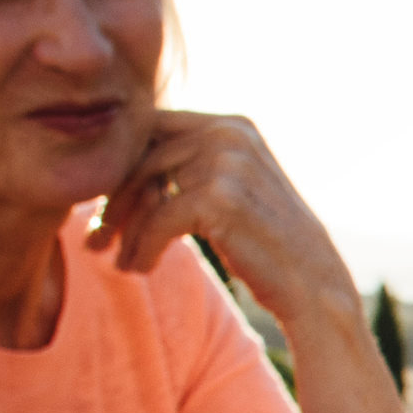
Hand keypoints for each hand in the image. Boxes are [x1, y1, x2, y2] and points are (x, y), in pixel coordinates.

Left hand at [88, 110, 359, 329]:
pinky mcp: (219, 198)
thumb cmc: (270, 246)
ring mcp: (227, 163)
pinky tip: (139, 269)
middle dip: (114, 202)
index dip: (122, 168)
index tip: (107, 209)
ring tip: (117, 260)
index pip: (151, 130)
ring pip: (145, 190)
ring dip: (125, 231)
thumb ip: (193, 163)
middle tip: (96, 240)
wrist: (316, 287)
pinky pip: (157, 220)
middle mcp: (230, 134)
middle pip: (141, 157)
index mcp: (233, 125)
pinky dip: (141, 248)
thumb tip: (124, 162)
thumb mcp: (235, 189)